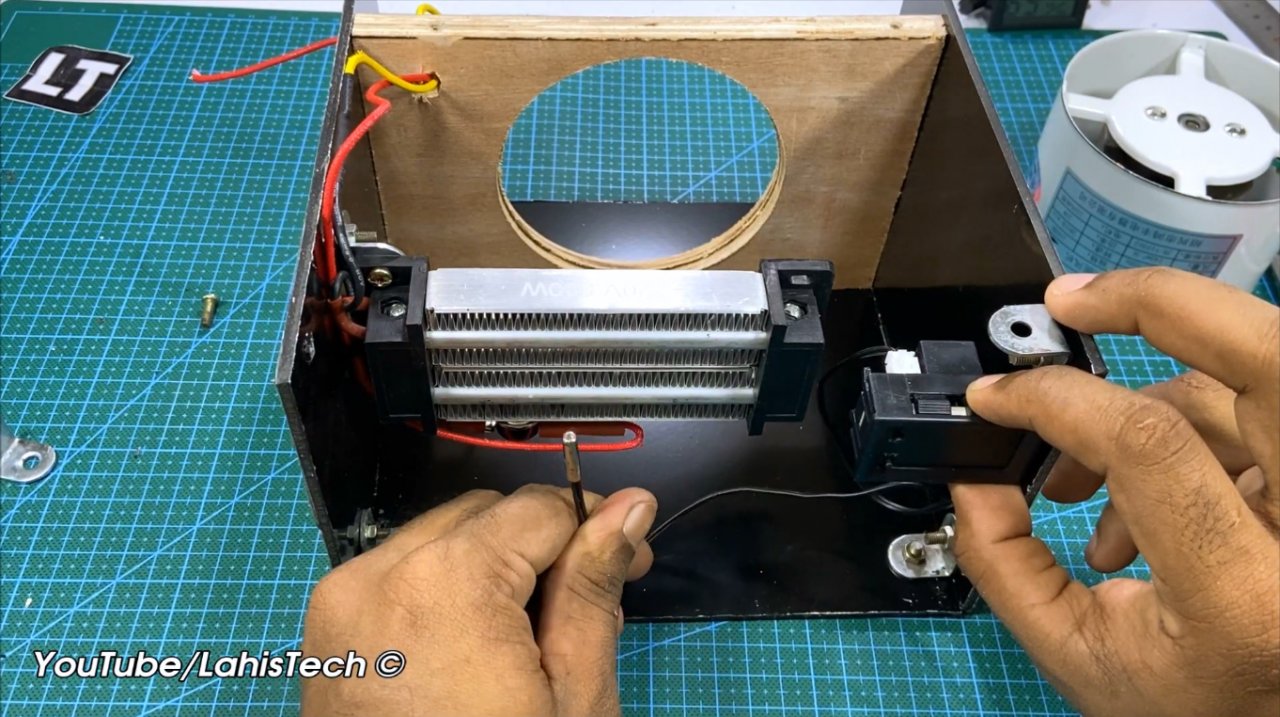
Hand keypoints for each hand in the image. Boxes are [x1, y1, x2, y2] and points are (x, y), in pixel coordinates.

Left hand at [300, 484, 656, 716]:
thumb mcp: (572, 699)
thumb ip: (592, 589)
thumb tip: (629, 510)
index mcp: (447, 582)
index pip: (539, 509)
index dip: (595, 529)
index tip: (628, 567)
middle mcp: (379, 574)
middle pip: (486, 514)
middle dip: (541, 548)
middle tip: (583, 610)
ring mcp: (341, 602)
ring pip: (439, 536)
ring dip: (491, 566)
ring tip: (526, 640)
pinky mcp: (324, 632)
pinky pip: (398, 573)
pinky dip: (442, 591)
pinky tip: (474, 649)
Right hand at [952, 268, 1278, 716]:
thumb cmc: (1197, 705)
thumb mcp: (1079, 656)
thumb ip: (1005, 564)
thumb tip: (974, 472)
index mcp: (1246, 597)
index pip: (1150, 446)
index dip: (1058, 398)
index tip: (1000, 395)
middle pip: (1268, 355)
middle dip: (1159, 303)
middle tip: (1074, 301)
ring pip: (1256, 377)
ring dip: (1153, 401)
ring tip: (1085, 482)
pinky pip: (1258, 415)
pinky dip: (1191, 431)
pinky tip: (1146, 499)